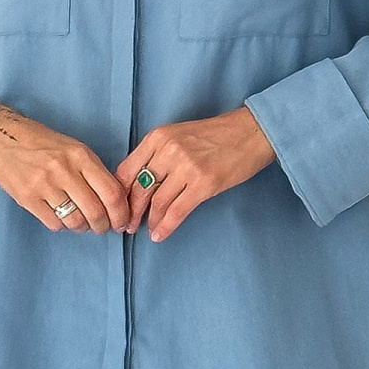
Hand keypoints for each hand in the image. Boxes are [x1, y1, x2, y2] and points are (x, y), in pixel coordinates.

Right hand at [0, 99, 130, 233]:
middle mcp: (64, 170)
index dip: (122, 213)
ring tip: (81, 222)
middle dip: (104, 226)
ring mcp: (44, 185)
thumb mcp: (74, 148)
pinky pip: (54, 224)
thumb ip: (94, 172)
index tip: (122, 221)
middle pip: (96, 212)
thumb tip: (115, 202)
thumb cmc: (43, 143)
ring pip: (75, 222)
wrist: (2, 137)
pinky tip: (61, 216)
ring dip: (82, 228)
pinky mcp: (27, 198)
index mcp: (81, 156)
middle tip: (103, 227)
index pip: (112, 192)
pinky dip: (62, 225)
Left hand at [117, 108, 275, 241]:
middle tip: (128, 226)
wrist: (249, 133)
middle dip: (132, 212)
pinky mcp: (204, 184)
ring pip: (158, 202)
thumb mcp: (178, 135)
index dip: (120, 194)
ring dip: (149, 221)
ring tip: (147, 231)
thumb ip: (157, 155)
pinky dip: (166, 226)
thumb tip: (138, 185)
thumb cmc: (215, 136)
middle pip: (139, 189)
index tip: (118, 208)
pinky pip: (177, 211)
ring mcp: (186, 167)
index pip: (127, 170)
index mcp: (158, 137)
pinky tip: (160, 235)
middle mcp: (168, 150)